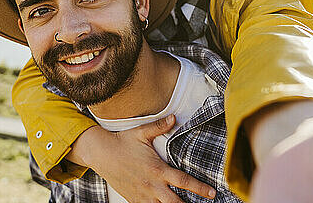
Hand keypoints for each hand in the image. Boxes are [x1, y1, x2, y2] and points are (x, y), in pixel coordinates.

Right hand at [73, 115, 215, 202]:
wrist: (100, 153)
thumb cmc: (122, 141)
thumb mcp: (141, 132)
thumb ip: (159, 126)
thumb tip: (174, 117)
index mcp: (157, 169)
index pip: (183, 181)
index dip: (200, 188)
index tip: (212, 193)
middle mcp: (151, 186)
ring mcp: (142, 195)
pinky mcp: (134, 200)